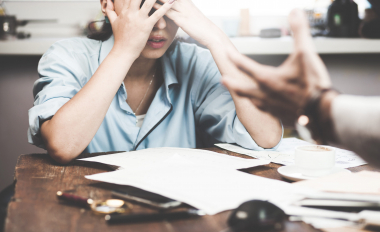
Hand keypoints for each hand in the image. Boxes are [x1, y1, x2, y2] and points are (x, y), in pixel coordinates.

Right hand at [105, 0, 174, 58]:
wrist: (123, 51)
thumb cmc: (120, 38)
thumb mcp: (113, 23)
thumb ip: (110, 11)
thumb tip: (107, 3)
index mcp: (125, 11)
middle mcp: (131, 13)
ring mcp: (139, 19)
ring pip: (149, 3)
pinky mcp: (146, 27)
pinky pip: (157, 15)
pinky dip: (165, 8)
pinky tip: (171, 2)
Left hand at [153, 0, 219, 46]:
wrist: (210, 33)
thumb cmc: (200, 25)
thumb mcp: (191, 13)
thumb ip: (182, 8)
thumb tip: (174, 6)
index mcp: (186, 0)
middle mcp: (184, 2)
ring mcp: (182, 10)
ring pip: (165, 0)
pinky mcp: (181, 19)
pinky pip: (166, 11)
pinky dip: (157, 8)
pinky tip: (149, 6)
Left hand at [222, 9, 331, 125]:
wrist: (323, 112)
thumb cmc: (313, 85)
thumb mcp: (306, 53)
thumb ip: (299, 31)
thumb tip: (295, 12)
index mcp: (267, 78)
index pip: (245, 66)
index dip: (234, 58)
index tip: (226, 53)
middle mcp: (265, 94)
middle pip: (242, 87)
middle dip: (232, 83)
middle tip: (223, 79)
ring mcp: (270, 106)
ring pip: (252, 100)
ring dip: (244, 94)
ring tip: (239, 92)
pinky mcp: (279, 115)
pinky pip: (264, 110)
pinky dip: (259, 105)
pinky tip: (261, 105)